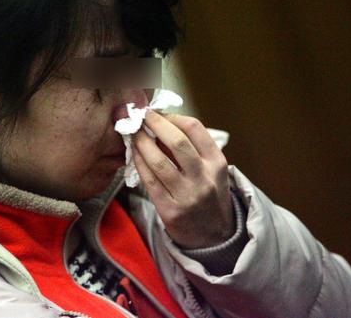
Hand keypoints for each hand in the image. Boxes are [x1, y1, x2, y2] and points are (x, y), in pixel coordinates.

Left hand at [132, 111, 234, 248]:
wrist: (215, 237)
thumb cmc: (209, 195)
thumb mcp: (211, 170)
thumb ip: (191, 149)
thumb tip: (160, 124)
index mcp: (216, 163)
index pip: (194, 129)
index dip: (173, 117)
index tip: (159, 113)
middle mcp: (204, 178)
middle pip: (177, 142)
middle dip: (155, 125)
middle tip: (141, 116)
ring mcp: (187, 196)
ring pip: (159, 162)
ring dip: (142, 143)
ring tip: (133, 134)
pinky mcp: (170, 211)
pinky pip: (150, 182)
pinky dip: (139, 164)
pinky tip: (134, 154)